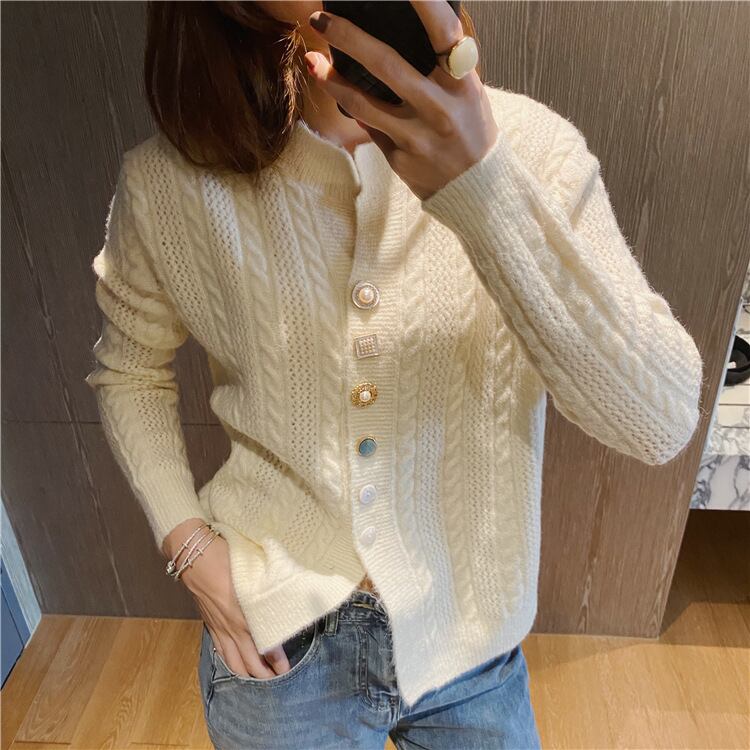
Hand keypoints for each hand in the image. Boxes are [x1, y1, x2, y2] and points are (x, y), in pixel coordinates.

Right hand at [167, 522, 290, 678]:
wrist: (195, 555)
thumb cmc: (226, 558)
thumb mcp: (252, 571)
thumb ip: (266, 588)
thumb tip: (283, 595)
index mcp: (244, 614)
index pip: (263, 645)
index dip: (275, 659)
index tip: (285, 667)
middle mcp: (231, 626)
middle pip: (248, 662)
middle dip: (263, 674)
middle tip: (277, 678)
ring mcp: (218, 627)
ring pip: (232, 661)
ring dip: (246, 673)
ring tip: (259, 678)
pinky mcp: (209, 624)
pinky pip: (221, 651)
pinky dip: (230, 662)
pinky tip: (237, 664)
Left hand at [305, 0, 497, 200]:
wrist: (477, 188)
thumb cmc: (470, 129)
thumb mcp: (467, 91)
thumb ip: (441, 64)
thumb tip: (393, 31)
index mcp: (462, 83)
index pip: (443, 32)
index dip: (424, 3)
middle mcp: (440, 108)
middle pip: (386, 64)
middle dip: (348, 37)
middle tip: (321, 19)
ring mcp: (417, 137)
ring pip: (362, 102)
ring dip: (331, 79)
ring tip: (312, 60)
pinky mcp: (400, 159)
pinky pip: (368, 126)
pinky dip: (350, 106)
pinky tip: (335, 90)